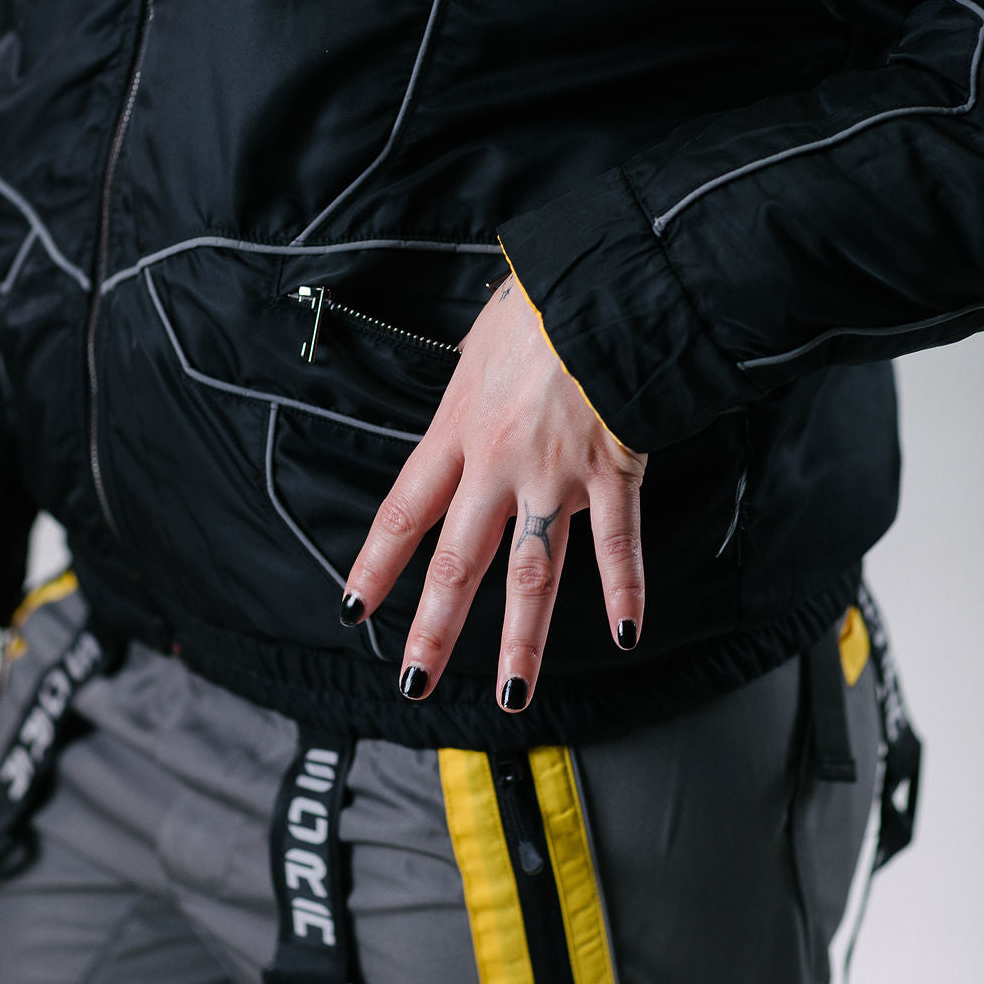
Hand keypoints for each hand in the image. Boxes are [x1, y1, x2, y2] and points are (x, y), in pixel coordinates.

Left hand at [343, 274, 647, 710]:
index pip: (404, 511)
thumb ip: (468, 396)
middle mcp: (497, 466)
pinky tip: (627, 633)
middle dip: (432, 629)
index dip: (376, 564)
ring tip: (509, 696)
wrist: (598, 288)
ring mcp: (555, 476)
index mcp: (456, 431)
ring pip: (532, 575)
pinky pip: (616, 543)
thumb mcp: (477, 348)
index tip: (355, 606)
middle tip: (412, 681)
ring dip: (521, 643)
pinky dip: (624, 590)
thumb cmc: (537, 305)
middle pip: (456, 562)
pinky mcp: (611, 473)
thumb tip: (465, 415)